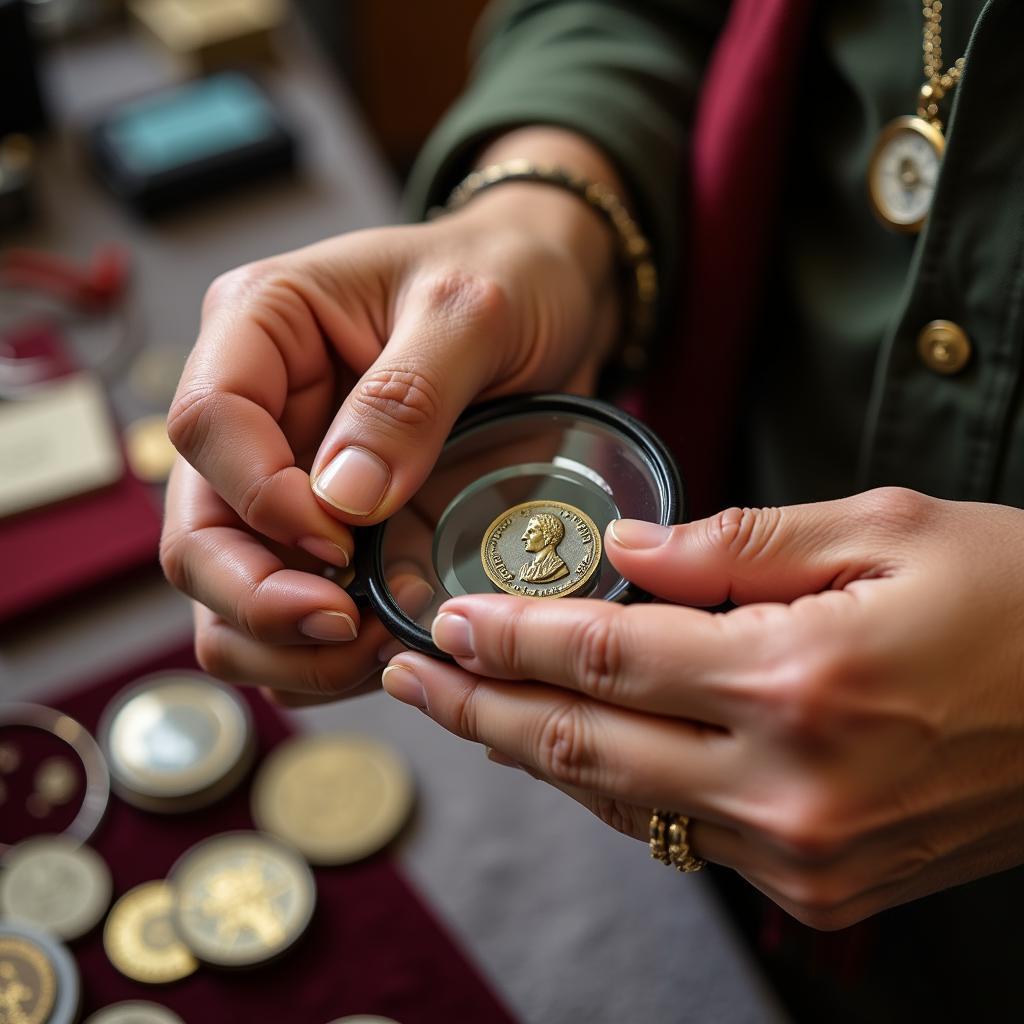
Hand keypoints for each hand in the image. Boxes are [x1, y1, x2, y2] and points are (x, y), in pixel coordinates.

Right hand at [160, 128, 620, 702]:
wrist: (553, 301)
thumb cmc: (510, 277)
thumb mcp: (471, 312)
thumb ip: (406, 397)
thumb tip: (340, 501)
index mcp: (263, 325)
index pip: (208, 425)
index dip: (260, 499)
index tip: (343, 543)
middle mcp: (259, 408)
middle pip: (198, 531)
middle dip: (259, 600)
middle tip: (349, 626)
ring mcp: (288, 475)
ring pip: (228, 593)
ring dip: (286, 644)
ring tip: (375, 646)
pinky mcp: (331, 526)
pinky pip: (292, 612)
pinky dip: (321, 653)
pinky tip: (384, 646)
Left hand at [381, 488, 1023, 928]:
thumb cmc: (1018, 598)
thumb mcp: (883, 531)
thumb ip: (736, 545)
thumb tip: (623, 554)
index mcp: (801, 678)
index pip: (604, 657)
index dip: (508, 639)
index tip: (444, 622)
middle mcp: (790, 783)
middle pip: (583, 745)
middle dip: (479, 710)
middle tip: (405, 681)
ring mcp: (804, 850)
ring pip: (618, 799)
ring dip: (531, 753)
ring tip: (464, 712)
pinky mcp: (822, 881)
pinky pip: (676, 832)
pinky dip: (610, 786)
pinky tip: (567, 751)